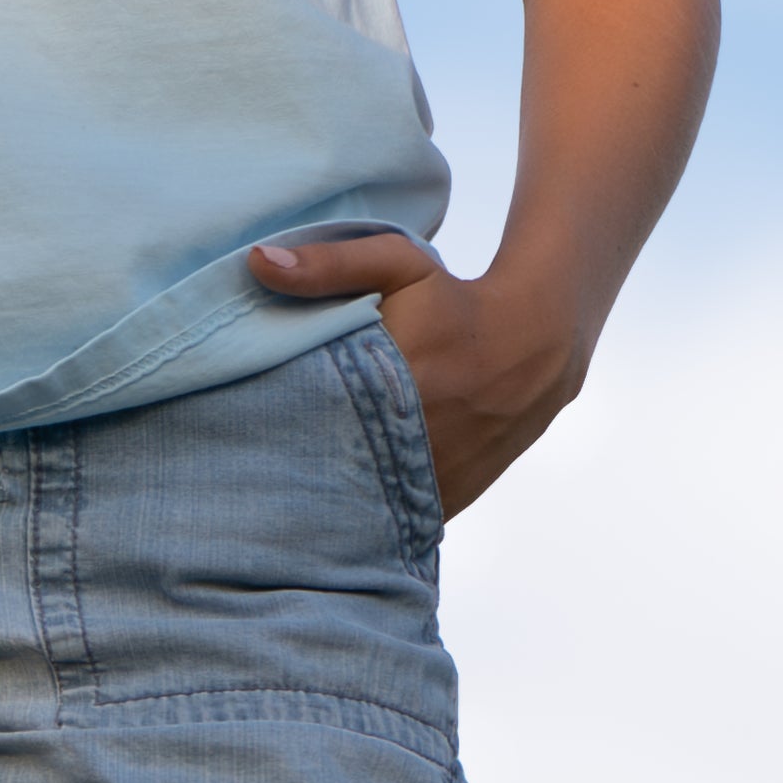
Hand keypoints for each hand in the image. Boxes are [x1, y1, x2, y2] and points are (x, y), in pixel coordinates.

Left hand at [245, 229, 585, 521]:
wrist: (535, 345)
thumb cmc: (456, 299)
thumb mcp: (397, 265)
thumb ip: (326, 265)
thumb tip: (256, 263)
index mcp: (397, 387)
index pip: (309, 426)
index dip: (273, 431)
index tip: (247, 427)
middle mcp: (420, 444)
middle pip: (330, 474)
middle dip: (296, 468)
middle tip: (261, 461)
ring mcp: (437, 481)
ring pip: (364, 506)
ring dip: (334, 496)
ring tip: (299, 480)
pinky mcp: (452, 501)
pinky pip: (395, 520)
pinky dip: (371, 510)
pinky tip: (346, 494)